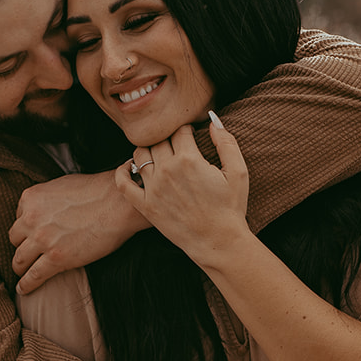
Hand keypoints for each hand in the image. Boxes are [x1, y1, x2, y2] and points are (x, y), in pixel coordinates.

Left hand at [10, 171, 146, 292]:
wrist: (118, 203)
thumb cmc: (97, 191)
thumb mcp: (62, 185)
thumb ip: (48, 199)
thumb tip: (48, 208)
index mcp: (31, 198)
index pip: (19, 217)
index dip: (28, 227)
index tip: (35, 234)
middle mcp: (31, 218)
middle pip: (15, 239)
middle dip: (22, 246)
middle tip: (30, 253)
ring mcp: (42, 239)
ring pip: (19, 259)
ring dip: (21, 267)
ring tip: (23, 273)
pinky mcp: (56, 258)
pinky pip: (33, 275)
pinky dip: (26, 284)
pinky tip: (23, 289)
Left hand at [115, 116, 250, 265]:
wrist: (219, 242)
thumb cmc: (231, 208)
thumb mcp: (238, 172)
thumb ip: (226, 142)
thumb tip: (212, 118)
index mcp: (189, 159)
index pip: (179, 130)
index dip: (186, 129)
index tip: (190, 135)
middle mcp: (167, 171)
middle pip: (158, 139)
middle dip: (167, 138)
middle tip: (175, 146)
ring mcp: (153, 188)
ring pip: (139, 154)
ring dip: (148, 150)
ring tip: (158, 155)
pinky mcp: (145, 205)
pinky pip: (123, 183)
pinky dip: (122, 171)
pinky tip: (130, 167)